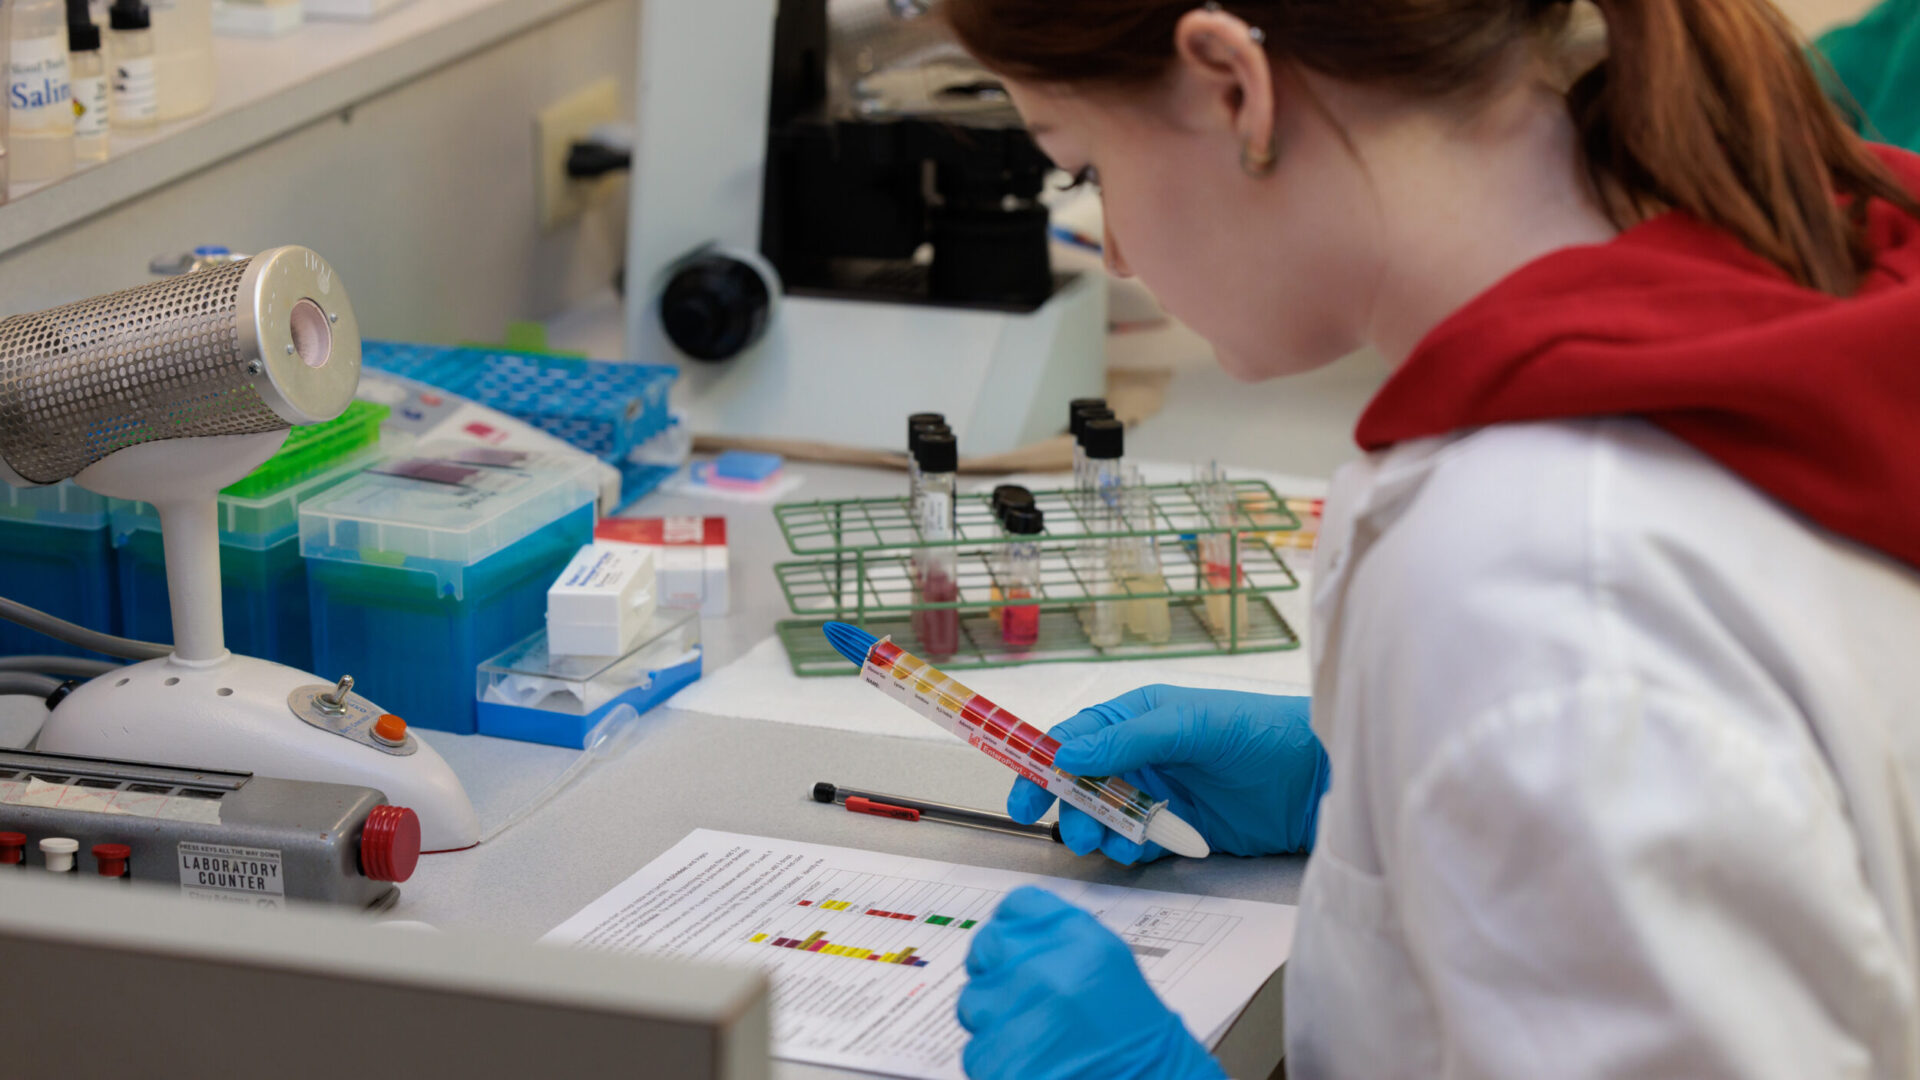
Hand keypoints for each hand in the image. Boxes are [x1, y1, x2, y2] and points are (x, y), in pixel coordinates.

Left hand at [958, 886, 1224, 1079]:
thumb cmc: (1133, 1031)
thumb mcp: (1110, 963)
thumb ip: (1061, 940)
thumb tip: (1014, 935)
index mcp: (1077, 938)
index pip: (1017, 905)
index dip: (1011, 926)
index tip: (1012, 945)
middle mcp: (1045, 968)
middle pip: (987, 945)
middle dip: (994, 968)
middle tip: (1015, 993)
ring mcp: (1021, 1014)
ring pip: (973, 1002)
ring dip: (993, 1018)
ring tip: (1031, 1033)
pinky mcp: (1004, 1060)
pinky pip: (977, 1049)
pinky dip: (997, 1059)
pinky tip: (1031, 1060)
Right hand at [1010, 686, 1327, 863]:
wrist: (1316, 781)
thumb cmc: (1260, 732)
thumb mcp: (1191, 725)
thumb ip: (1129, 739)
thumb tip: (1067, 755)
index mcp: (1137, 717)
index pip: (1074, 738)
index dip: (1041, 764)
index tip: (1022, 795)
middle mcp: (1141, 755)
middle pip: (1081, 784)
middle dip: (1068, 807)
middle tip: (1069, 830)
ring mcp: (1159, 794)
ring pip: (1105, 818)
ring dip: (1097, 832)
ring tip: (1105, 842)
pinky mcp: (1180, 831)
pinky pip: (1137, 844)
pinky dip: (1127, 851)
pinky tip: (1136, 851)